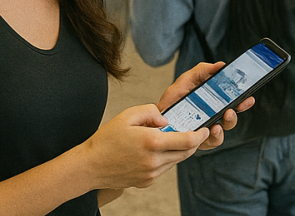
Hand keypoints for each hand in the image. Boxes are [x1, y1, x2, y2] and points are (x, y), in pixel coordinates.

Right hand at [77, 105, 209, 189]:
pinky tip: (156, 151)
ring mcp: (151, 174)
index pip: (188, 141)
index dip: (200, 135)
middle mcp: (154, 161)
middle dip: (194, 142)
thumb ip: (151, 112)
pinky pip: (164, 169)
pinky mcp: (146, 182)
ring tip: (173, 139)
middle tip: (195, 132)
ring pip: (176, 161)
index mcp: (152, 142)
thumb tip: (166, 120)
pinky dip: (166, 159)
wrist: (89, 167)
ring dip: (180, 150)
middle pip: (186, 152)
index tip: (205, 129)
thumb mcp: (127, 116)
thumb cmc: (106, 140)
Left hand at [156, 62, 254, 149]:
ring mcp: (205, 131)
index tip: (249, 97)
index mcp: (213, 103)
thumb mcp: (186, 80)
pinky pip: (210, 143)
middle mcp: (212, 118)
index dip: (243, 101)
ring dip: (226, 125)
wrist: (153, 118)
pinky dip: (213, 137)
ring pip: (223, 131)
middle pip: (231, 118)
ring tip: (222, 120)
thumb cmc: (173, 99)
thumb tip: (221, 65)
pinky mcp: (197, 142)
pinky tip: (210, 130)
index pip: (233, 103)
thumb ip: (202, 71)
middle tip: (234, 108)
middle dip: (237, 113)